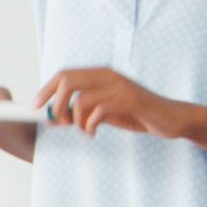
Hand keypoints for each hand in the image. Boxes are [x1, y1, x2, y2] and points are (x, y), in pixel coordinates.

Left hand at [39, 67, 190, 138]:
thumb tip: (58, 116)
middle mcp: (108, 75)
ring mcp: (119, 86)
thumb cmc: (137, 114)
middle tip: (57, 122)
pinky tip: (93, 133)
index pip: (65, 74)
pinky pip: (98, 111)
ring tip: (83, 130)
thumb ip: (86, 109)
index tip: (34, 106)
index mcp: (101, 74)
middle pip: (67, 80)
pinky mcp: (129, 100)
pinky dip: (89, 125)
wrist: (171, 118)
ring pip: (80, 98)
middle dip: (54, 104)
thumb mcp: (107, 110)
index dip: (46, 89)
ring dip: (74, 120)